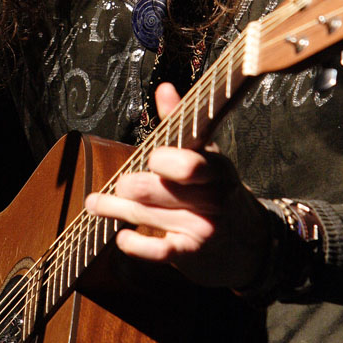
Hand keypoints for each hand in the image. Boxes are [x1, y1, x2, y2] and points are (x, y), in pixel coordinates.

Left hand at [85, 82, 269, 289]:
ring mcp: (202, 228)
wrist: (248, 240)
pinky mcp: (191, 253)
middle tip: (120, 183)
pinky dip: (134, 243)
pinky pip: (157, 251)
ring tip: (94, 203)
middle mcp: (211, 198)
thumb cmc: (217, 188)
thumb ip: (180, 122)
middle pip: (160, 190)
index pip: (189, 164)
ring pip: (149, 215)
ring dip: (115, 210)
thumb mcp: (206, 154)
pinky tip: (121, 236)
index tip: (150, 157)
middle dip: (132, 186)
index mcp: (215, 167)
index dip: (164, 161)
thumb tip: (163, 88)